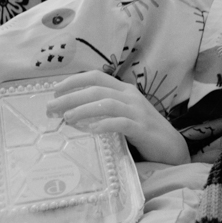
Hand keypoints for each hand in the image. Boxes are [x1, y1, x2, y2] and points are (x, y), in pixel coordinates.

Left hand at [47, 71, 189, 164]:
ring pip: (107, 103)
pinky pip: (121, 123)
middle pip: (97, 89)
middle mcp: (130, 97)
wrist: (171, 146)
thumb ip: (104, 110)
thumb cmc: (143, 130)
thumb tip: (71, 113)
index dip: (74, 80)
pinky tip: (91, 130)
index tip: (54, 90)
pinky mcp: (142, 128)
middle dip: (71, 96)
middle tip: (51, 108)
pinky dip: (105, 125)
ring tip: (66, 118)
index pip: (97, 76)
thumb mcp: (124, 114)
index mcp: (125, 90)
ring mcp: (137, 112)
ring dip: (83, 109)